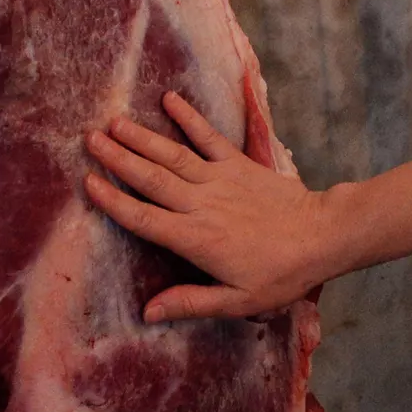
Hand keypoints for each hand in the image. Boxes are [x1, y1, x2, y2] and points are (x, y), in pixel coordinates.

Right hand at [84, 92, 345, 322]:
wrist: (322, 236)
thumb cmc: (280, 275)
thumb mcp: (237, 301)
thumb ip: (191, 302)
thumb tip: (148, 312)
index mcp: (195, 239)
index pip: (144, 218)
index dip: (114, 200)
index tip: (89, 182)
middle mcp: (201, 204)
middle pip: (150, 179)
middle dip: (118, 158)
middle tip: (89, 139)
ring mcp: (219, 179)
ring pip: (172, 155)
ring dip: (141, 137)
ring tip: (113, 122)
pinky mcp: (238, 164)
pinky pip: (208, 137)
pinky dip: (189, 117)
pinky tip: (169, 99)